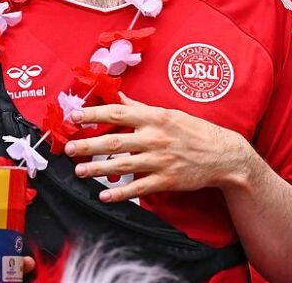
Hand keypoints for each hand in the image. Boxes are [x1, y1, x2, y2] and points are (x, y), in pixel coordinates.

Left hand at [65, 94, 254, 201]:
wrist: (223, 155)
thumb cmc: (196, 132)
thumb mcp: (171, 113)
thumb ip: (143, 108)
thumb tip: (120, 96)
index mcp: (156, 117)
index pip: (119, 112)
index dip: (94, 114)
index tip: (74, 116)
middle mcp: (156, 137)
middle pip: (114, 140)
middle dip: (88, 145)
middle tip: (68, 149)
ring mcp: (160, 160)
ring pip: (122, 164)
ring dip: (97, 168)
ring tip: (79, 171)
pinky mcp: (166, 180)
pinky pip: (138, 188)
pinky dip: (120, 193)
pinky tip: (104, 195)